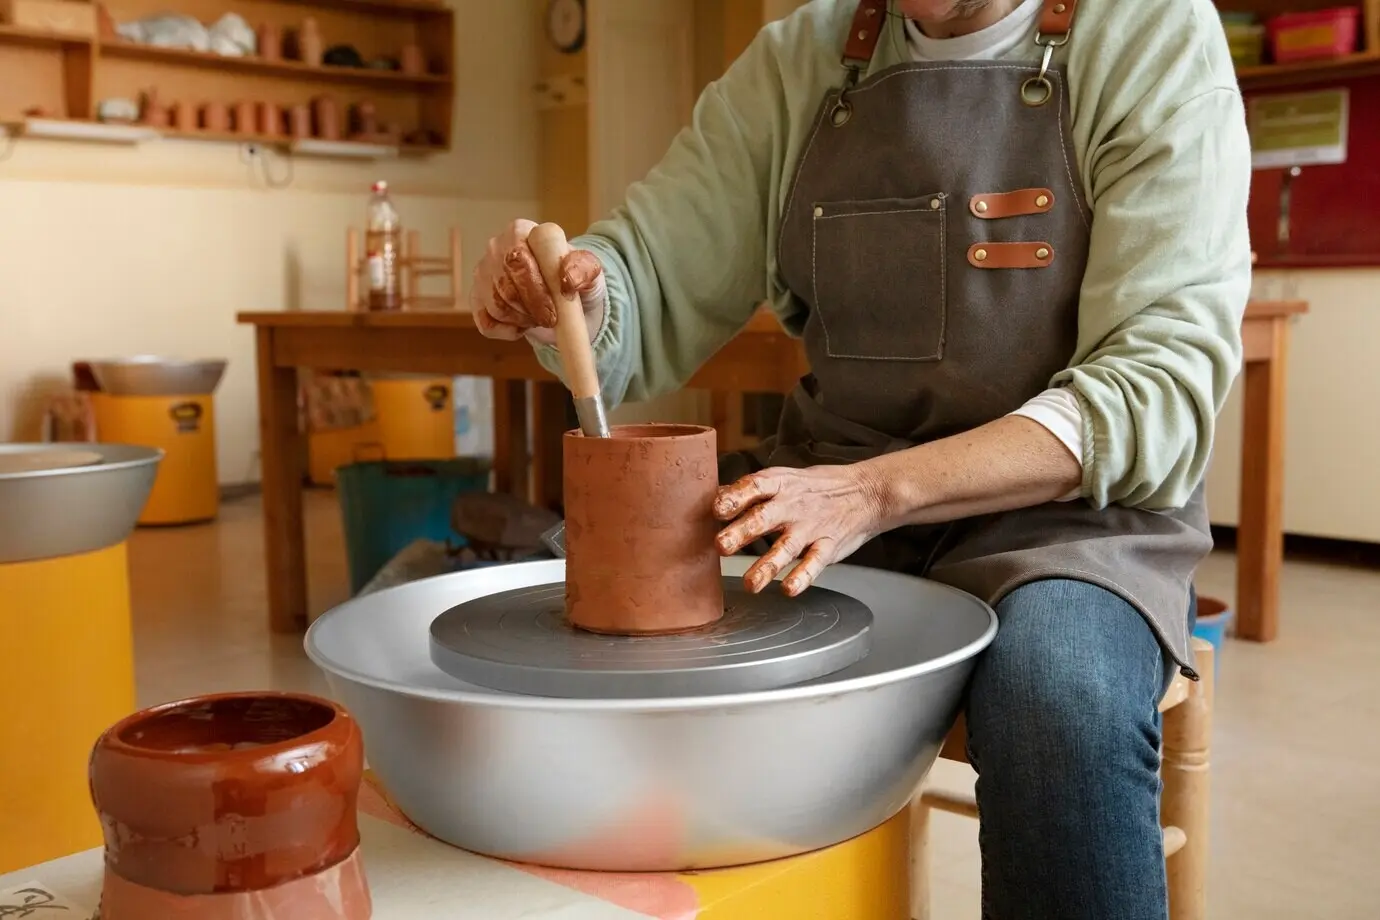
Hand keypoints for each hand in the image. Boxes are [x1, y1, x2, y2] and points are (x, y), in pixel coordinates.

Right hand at [470, 219, 605, 345]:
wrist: (568, 303)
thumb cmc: (577, 283)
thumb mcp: (590, 274)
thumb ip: (584, 270)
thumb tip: (570, 277)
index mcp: (522, 231)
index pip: (518, 258)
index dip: (538, 288)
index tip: (557, 306)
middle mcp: (497, 246)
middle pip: (506, 286)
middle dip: (533, 309)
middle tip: (552, 319)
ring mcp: (483, 273)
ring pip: (497, 306)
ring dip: (523, 320)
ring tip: (541, 317)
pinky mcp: (476, 299)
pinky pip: (487, 324)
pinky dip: (509, 331)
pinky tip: (524, 324)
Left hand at [713, 464, 887, 596]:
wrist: (866, 493)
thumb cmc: (817, 488)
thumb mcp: (784, 479)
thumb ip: (751, 492)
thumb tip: (716, 497)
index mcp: (779, 485)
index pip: (754, 487)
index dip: (734, 497)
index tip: (716, 508)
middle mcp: (793, 506)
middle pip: (764, 518)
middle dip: (741, 532)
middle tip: (721, 545)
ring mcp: (811, 527)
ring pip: (786, 547)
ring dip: (767, 566)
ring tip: (750, 584)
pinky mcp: (828, 546)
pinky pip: (814, 563)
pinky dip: (802, 577)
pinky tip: (788, 589)